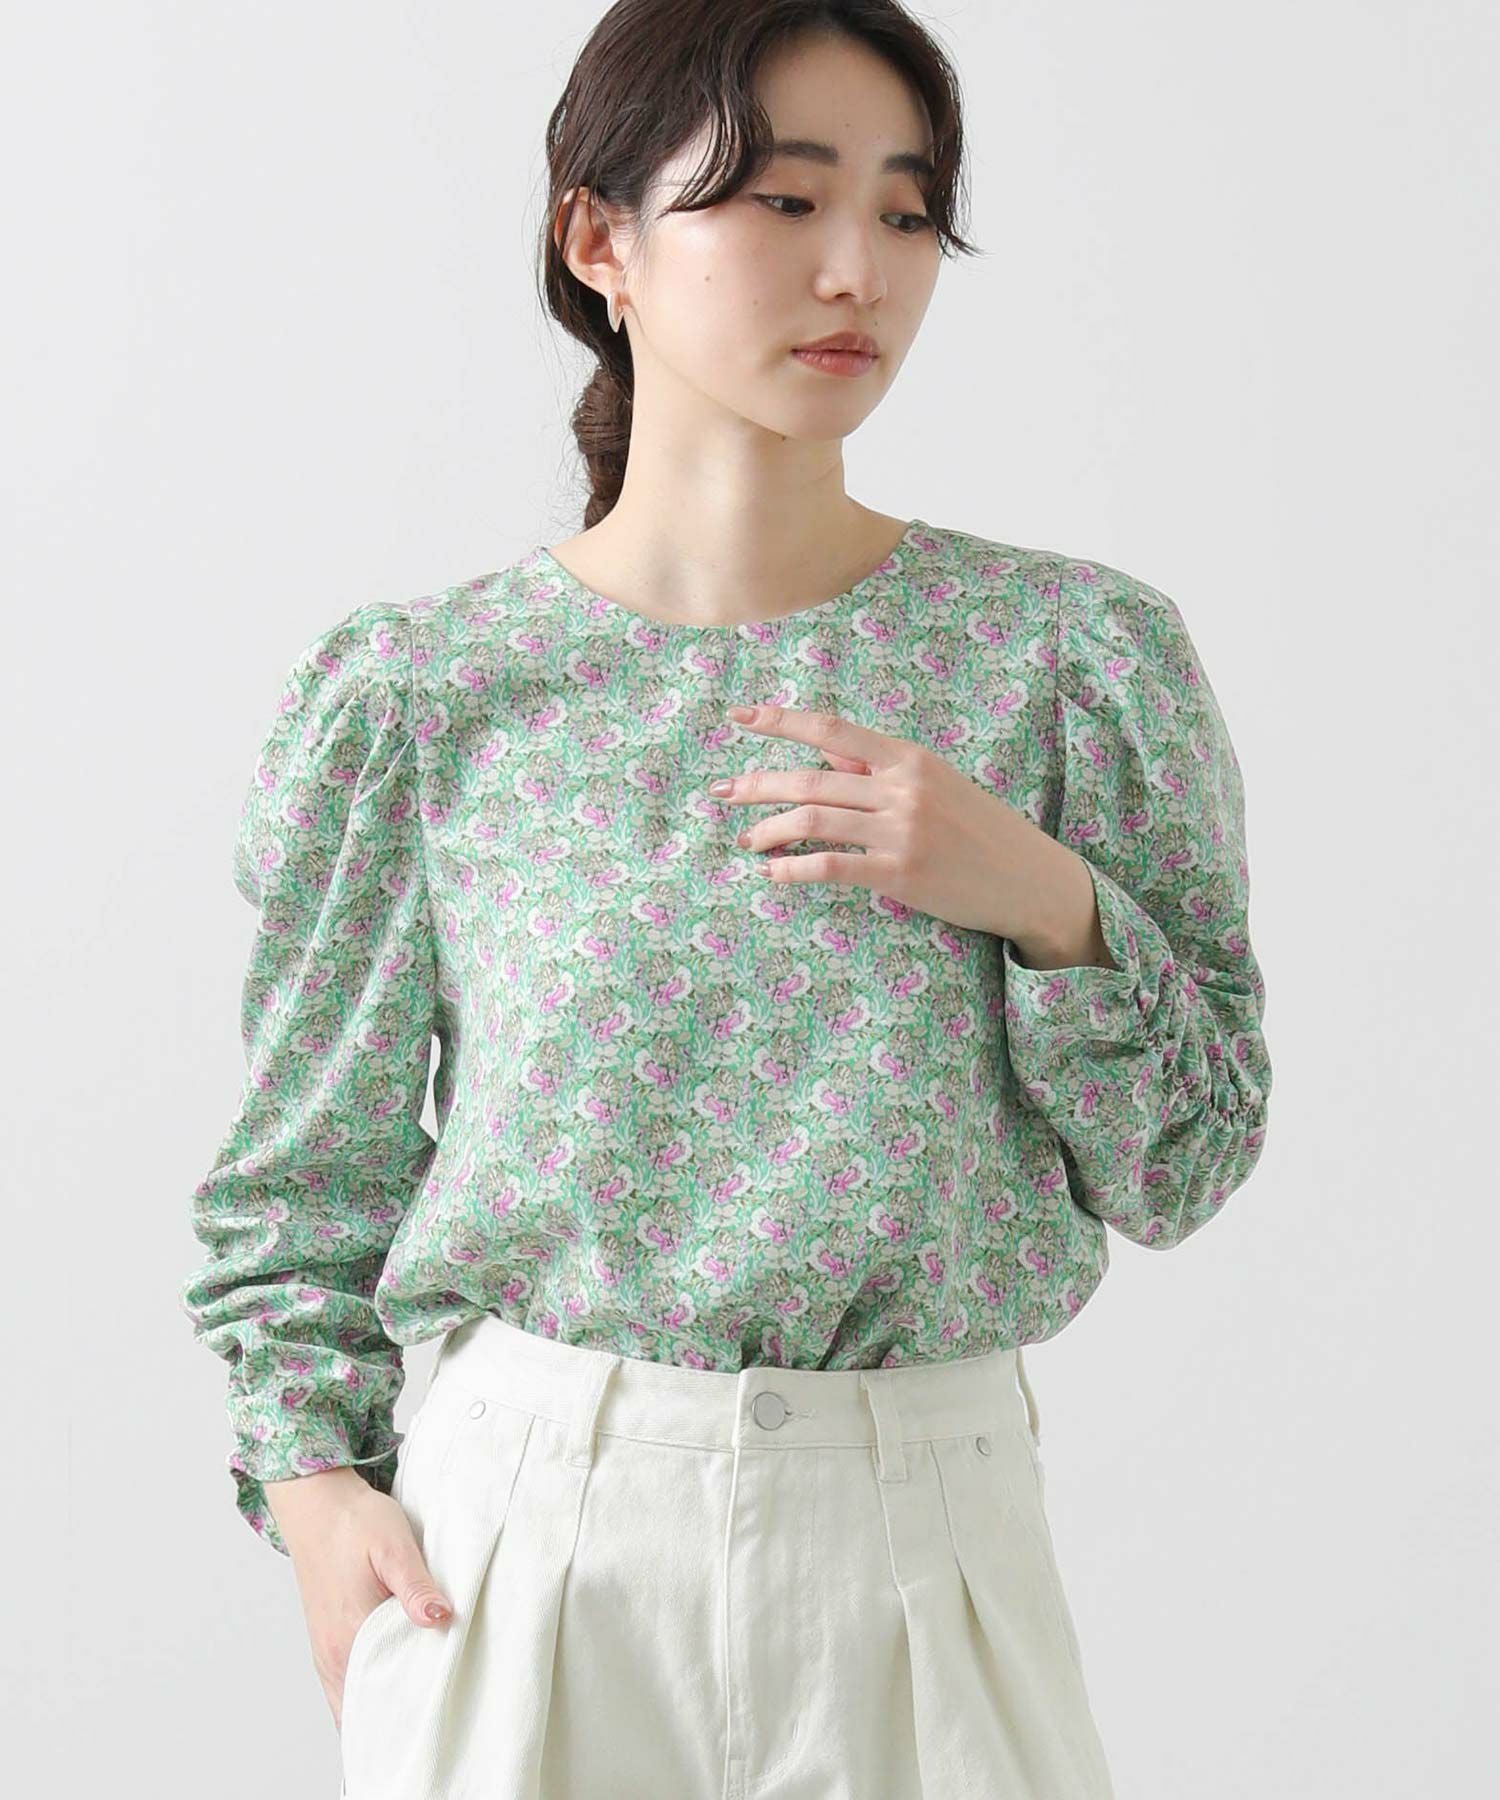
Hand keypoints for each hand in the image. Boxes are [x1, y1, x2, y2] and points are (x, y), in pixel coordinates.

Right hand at [265, 1468, 453, 1732]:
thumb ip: (415, 1587)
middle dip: (397, 1725)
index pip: (381, 1699)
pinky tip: (388, 1697)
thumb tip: (440, 1620)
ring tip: (416, 1719)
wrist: (318, 1505)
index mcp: (351, 1633)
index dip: (408, 1717)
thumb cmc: (356, 1522)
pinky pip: (342, 1690)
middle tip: (434, 1725)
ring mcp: (325, 1652)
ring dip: (379, 1714)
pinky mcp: (325, 1644)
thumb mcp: (393, 1545)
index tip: (438, 1721)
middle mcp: (332, 1653)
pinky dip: (363, 1700)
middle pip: (365, 1712)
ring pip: (350, 1705)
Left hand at [714, 702, 1085, 946]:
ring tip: (747, 840)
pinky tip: (774, 875)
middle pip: (810, 778)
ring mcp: (901, 832)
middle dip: (757, 784)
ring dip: (768, 830)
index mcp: (910, 757)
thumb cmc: (981, 830)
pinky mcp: (900, 875)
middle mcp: (903, 788)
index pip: (832, 729)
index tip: (740, 716)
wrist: (1031, 879)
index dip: (780, 721)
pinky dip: (793, 869)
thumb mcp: (937, 783)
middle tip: (722, 792)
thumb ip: (881, 769)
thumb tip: (825, 756)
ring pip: (813, 820)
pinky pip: (830, 866)